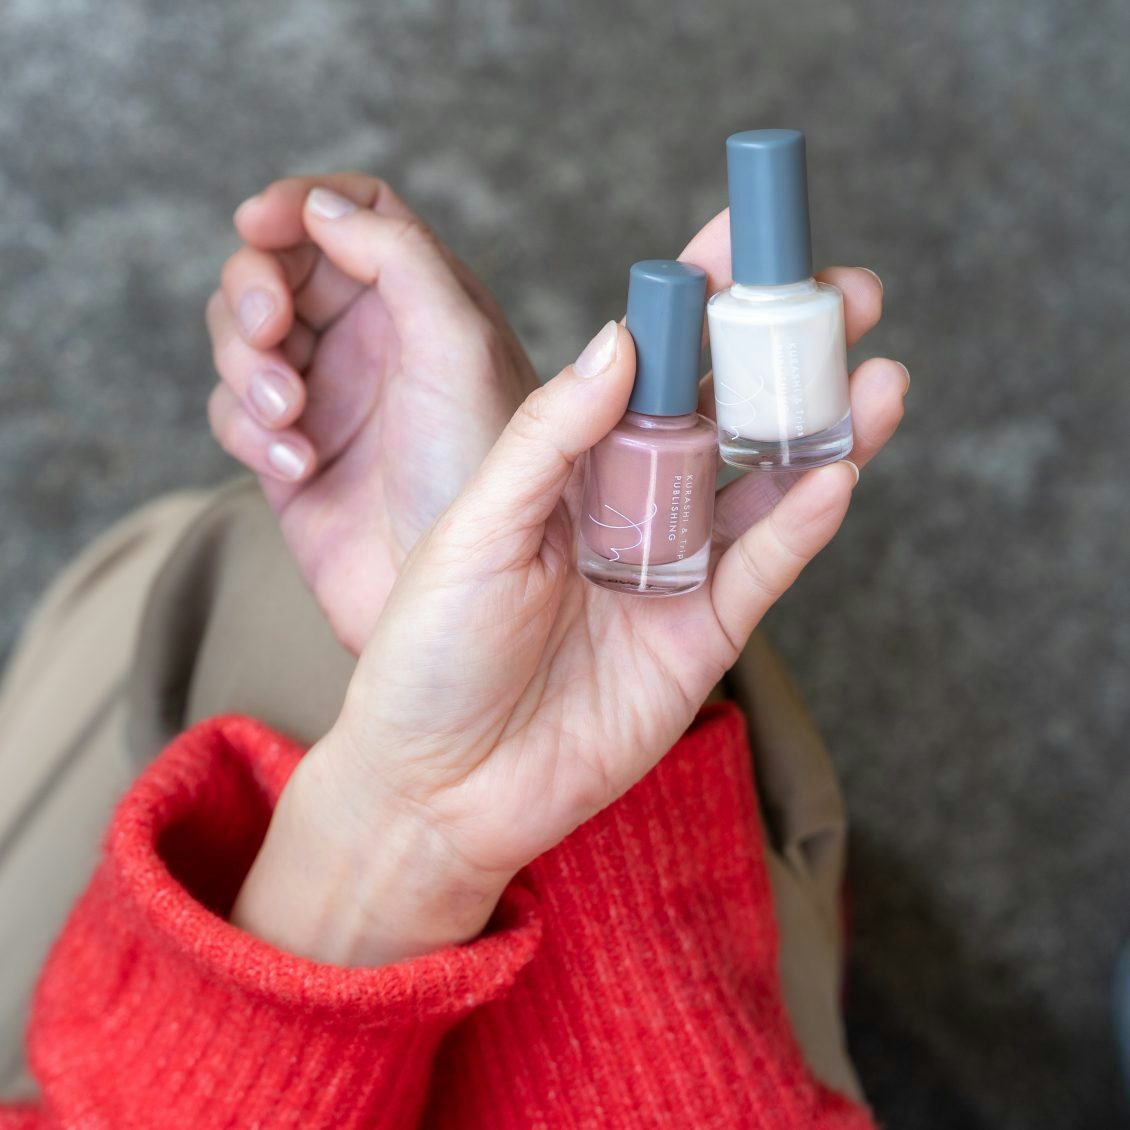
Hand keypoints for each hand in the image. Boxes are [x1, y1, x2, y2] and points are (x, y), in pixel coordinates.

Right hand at [206, 174, 536, 651]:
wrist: (451, 599)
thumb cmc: (474, 475)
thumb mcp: (458, 347)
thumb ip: (400, 259)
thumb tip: (324, 204)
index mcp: (427, 302)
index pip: (357, 213)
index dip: (303, 202)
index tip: (262, 220)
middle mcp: (376, 342)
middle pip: (281, 264)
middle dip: (257, 287)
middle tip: (273, 329)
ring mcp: (329, 398)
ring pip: (243, 334)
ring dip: (248, 364)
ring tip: (291, 414)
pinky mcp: (288, 455)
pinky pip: (234, 412)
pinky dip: (249, 429)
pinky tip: (296, 465)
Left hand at [233, 232, 905, 967]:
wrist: (439, 787)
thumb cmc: (429, 653)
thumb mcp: (474, 528)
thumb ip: (549, 437)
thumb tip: (625, 337)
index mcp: (565, 468)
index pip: (645, 367)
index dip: (696, 303)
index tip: (745, 238)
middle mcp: (627, 510)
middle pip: (722, 416)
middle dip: (784, 358)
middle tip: (848, 295)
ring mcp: (670, 573)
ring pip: (760, 487)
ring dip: (820, 432)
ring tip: (877, 374)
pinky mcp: (699, 639)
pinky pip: (760, 571)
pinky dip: (800, 524)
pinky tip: (839, 471)